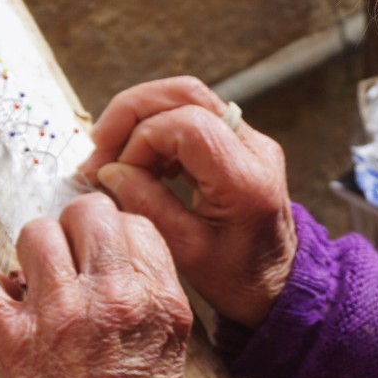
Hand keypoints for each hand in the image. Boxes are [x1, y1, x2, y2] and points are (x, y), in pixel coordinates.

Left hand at [0, 193, 191, 377]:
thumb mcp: (170, 343)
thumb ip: (152, 290)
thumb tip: (120, 248)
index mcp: (157, 297)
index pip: (133, 224)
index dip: (112, 235)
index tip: (100, 254)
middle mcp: (111, 296)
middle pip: (87, 213)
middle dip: (74, 231)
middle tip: (68, 260)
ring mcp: (58, 313)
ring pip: (35, 232)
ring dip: (32, 254)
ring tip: (35, 282)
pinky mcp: (10, 336)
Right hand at [79, 77, 295, 329]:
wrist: (278, 283)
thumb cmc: (239, 277)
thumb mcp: (187, 253)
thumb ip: (148, 206)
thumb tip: (110, 171)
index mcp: (246, 180)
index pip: (187, 125)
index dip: (141, 140)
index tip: (116, 173)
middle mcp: (255, 148)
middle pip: (186, 94)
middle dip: (132, 112)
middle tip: (99, 147)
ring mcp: (249, 140)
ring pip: (186, 97)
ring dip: (140, 118)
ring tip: (112, 157)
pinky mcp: (238, 142)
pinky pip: (191, 114)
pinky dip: (156, 128)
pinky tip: (138, 161)